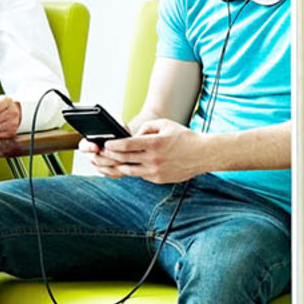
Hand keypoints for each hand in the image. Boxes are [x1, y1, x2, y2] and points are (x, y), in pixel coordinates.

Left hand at [87, 118, 208, 183]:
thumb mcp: (165, 124)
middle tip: (100, 154)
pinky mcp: (158, 179)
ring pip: (129, 170)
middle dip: (109, 156)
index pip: (127, 145)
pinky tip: (125, 167)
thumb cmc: (184, 137)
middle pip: (124, 159)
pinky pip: (140, 175)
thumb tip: (133, 135)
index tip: (105, 144)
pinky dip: (132, 170)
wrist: (203, 154)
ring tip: (107, 163)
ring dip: (117, 166)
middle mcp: (153, 159)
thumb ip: (146, 127)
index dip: (113, 145)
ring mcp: (156, 171)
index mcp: (154, 143)